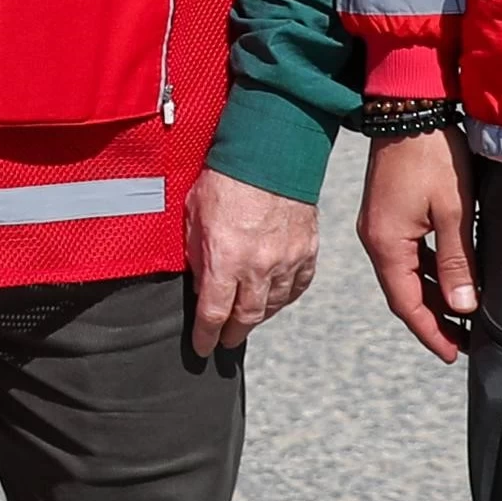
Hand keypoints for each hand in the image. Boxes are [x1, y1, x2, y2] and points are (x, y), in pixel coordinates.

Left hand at [185, 171, 321, 355]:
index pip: (214, 313)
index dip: (206, 336)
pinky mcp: (307, 249)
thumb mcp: (194, 215)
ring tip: (248, 322)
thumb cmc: (224, 178)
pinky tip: (276, 300)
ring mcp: (287, 260)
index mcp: (226, 260)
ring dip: (260, 317)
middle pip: (247, 317)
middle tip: (226, 342)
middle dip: (233, 334)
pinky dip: (286, 297)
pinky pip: (298, 285)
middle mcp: (259, 267)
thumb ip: (197, 255)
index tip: (203, 348)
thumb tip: (201, 284)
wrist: (270, 152)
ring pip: (274, 304)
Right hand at [359, 129, 479, 362]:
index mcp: (388, 244)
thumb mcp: (454, 212)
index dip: (431, 333)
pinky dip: (428, 271)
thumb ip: (458, 262)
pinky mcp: (388, 211)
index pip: (407, 304)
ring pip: (406, 274)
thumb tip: (463, 308)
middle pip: (404, 293)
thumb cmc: (433, 155)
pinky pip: (406, 253)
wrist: (408, 107)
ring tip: (462, 314)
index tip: (454, 354)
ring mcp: (379, 224)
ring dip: (432, 296)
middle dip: (434, 320)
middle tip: (465, 341)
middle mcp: (377, 239)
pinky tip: (450, 275)